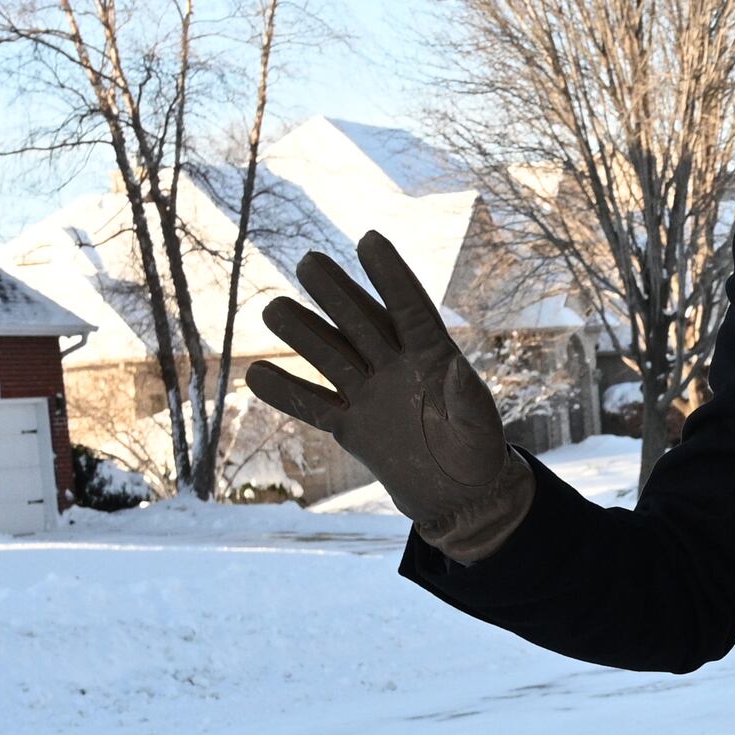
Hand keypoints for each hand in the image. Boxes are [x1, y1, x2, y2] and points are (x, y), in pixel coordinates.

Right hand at [243, 232, 533, 561]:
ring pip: (330, 356)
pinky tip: (255, 374)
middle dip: (336, 293)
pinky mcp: (351, 427)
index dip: (390, 276)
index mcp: (433, 358)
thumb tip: (453, 366)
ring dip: (304, 334)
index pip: (409, 309)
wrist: (458, 496)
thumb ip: (466, 399)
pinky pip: (313, 406)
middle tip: (310, 261)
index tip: (369, 239)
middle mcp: (396, 367)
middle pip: (360, 322)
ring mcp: (369, 395)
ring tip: (275, 309)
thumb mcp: (479, 428)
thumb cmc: (478, 453)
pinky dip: (287, 393)